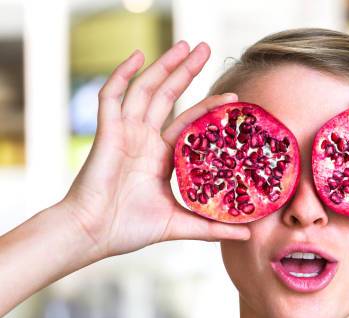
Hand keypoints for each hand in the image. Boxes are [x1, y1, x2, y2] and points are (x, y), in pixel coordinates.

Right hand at [62, 41, 249, 259]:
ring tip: (185, 45)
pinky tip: (138, 56)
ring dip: (163, 66)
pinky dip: (122, 74)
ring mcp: (125, 133)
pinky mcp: (106, 132)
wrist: (93, 234)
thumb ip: (212, 227)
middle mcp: (145, 139)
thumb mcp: (180, 224)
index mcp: (161, 156)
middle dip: (186, 71)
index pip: (189, 123)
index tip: (233, 97)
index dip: (208, 107)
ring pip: (146, 90)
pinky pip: (112, 97)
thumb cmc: (130, 229)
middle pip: (168, 96)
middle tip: (206, 48)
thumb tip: (248, 235)